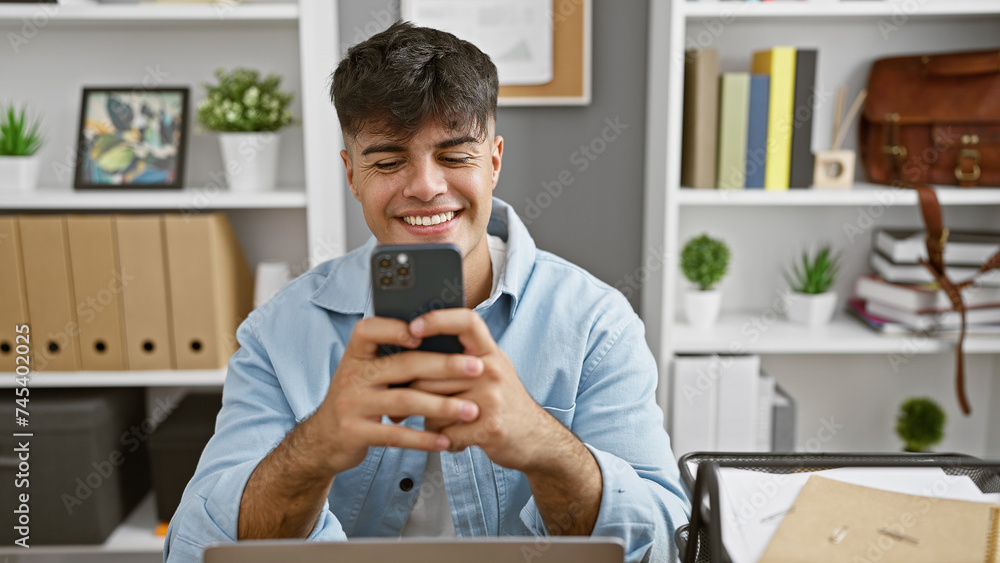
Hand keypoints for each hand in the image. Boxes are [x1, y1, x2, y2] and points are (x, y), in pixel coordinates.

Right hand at [307, 316, 483, 475]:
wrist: (323, 440)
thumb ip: (393, 358)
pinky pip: (395, 436)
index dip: (394, 328)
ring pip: (404, 400)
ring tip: (471, 410)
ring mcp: (351, 405)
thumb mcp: (366, 372)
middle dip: (444, 366)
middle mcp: (351, 376)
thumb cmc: (358, 399)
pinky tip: (444, 440)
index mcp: (355, 355)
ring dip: (442, 406)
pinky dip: (423, 438)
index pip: (369, 330)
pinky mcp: (356, 433)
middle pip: (402, 365)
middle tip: (477, 368)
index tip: (422, 332)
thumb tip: (441, 340)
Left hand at [407, 309, 566, 473]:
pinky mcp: (489, 427)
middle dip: (415, 393)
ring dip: (430, 419)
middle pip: (431, 373)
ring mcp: (492, 398)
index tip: (412, 328)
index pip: (466, 322)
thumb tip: (413, 350)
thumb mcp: (492, 370)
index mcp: (491, 353)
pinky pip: (444, 432)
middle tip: (406, 404)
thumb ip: (463, 358)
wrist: (537, 439)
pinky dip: (443, 440)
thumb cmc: (504, 403)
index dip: (437, 320)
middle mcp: (492, 371)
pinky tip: (456, 438)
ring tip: (443, 422)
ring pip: (432, 405)